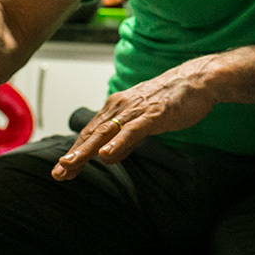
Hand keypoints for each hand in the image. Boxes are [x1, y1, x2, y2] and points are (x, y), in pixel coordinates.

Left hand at [51, 54, 220, 180]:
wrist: (196, 81)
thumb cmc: (172, 99)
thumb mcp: (143, 122)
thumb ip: (125, 140)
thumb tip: (108, 157)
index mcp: (117, 108)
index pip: (91, 133)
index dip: (76, 151)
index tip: (63, 170)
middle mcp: (120, 107)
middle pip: (92, 134)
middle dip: (74, 155)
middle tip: (58, 173)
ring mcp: (135, 110)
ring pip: (106, 133)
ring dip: (86, 150)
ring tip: (70, 165)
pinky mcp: (152, 115)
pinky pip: (131, 131)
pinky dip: (117, 143)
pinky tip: (105, 155)